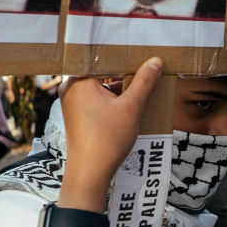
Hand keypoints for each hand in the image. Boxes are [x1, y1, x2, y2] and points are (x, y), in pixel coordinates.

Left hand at [58, 58, 161, 212]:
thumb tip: (155, 61)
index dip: (123, 55)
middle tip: (145, 68)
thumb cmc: (107, 140)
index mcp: (79, 81)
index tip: (141, 53)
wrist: (90, 173)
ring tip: (140, 86)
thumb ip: (144, 82)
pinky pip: (96, 97)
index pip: (103, 58)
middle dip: (123, 71)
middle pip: (101, 71)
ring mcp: (72, 101)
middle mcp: (71, 87)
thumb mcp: (131, 108)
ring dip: (119, 85)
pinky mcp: (76, 113)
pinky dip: (111, 97)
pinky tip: (129, 102)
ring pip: (100, 84)